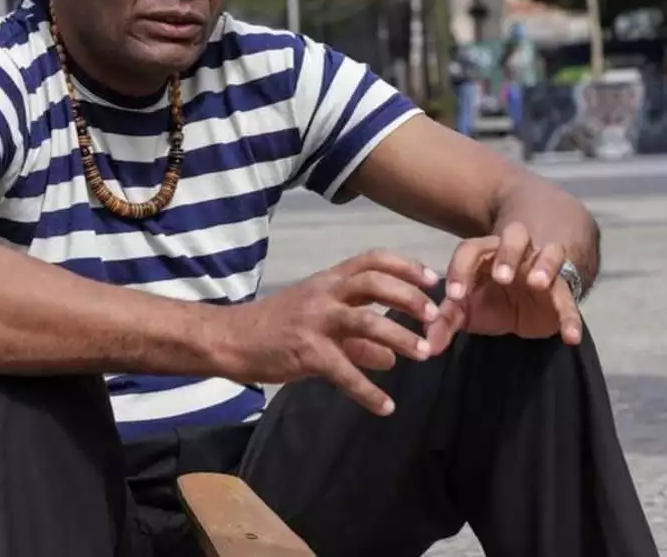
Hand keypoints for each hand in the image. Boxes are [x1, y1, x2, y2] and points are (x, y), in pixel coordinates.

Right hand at [223, 250, 440, 415]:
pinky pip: (343, 371)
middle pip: (374, 282)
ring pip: (365, 320)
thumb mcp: (318, 323)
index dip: (405, 266)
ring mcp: (315, 321)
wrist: (231, 339)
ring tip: (423, 354)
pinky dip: (368, 391)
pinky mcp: (306, 351)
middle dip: (409, 297)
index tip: (432, 280)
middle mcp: (324, 294)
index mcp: (328, 281)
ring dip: (399, 337)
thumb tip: (391, 359)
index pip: (371, 260)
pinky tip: (385, 407)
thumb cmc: (274, 327)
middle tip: (434, 317)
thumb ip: (357, 340)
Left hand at [425, 222, 581, 355]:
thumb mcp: (465, 310)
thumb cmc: (489, 299)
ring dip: (544, 265)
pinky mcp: (562, 291)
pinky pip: (570, 299)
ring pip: (549, 252)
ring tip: (537, 283)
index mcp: (485, 253)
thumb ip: (446, 322)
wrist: (526, 301)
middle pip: (515, 236)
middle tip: (501, 276)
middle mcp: (515, 253)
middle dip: (508, 253)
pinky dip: (571, 316)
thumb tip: (428, 345)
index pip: (470, 250)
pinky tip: (570, 337)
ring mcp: (541, 268)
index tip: (454, 296)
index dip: (460, 269)